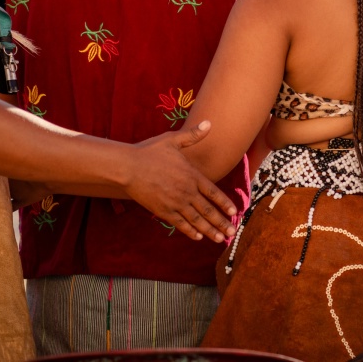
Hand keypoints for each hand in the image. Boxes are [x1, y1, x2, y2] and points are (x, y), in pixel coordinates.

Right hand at [126, 121, 237, 241]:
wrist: (128, 167)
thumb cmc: (149, 152)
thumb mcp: (172, 140)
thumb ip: (192, 135)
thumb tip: (209, 123)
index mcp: (191, 175)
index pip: (213, 192)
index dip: (224, 203)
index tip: (234, 212)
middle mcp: (186, 191)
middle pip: (208, 210)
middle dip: (221, 222)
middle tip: (232, 232)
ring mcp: (175, 203)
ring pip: (196, 220)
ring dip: (210, 231)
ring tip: (220, 239)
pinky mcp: (163, 211)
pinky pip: (180, 223)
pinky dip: (190, 231)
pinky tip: (198, 237)